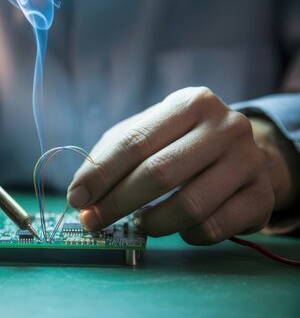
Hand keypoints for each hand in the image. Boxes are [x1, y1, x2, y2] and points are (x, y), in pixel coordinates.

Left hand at [68, 87, 279, 244]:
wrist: (241, 153)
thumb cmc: (180, 143)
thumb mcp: (147, 133)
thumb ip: (111, 157)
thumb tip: (81, 194)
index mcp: (190, 103)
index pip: (135, 141)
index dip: (101, 174)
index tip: (77, 198)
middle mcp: (225, 127)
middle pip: (159, 174)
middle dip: (117, 203)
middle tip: (94, 221)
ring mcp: (249, 161)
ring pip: (189, 206)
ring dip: (153, 223)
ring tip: (141, 223)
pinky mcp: (262, 197)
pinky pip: (213, 228)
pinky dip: (186, 235)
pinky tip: (179, 228)